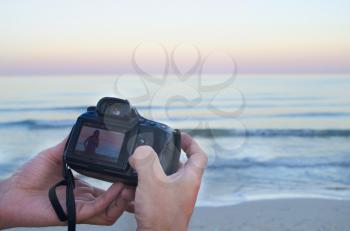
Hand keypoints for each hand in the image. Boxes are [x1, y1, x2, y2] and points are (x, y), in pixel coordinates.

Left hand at [0, 138, 133, 228]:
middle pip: (114, 204)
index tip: (131, 171)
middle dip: (128, 195)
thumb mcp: (56, 155)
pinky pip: (98, 209)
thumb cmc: (29, 176)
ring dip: (124, 199)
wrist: (12, 192)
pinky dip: (111, 198)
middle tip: (139, 181)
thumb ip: (71, 144)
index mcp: (82, 189)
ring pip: (110, 211)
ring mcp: (81, 208)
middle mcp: (84, 200)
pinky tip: (118, 186)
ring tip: (132, 184)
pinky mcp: (75, 213)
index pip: (108, 190)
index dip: (121, 184)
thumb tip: (82, 129)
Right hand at [128, 133, 207, 230]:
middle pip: (179, 165)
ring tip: (136, 172)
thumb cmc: (162, 216)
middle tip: (152, 152)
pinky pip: (153, 192)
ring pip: (163, 179)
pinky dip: (142, 189)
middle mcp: (185, 188)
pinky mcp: (163, 207)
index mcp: (189, 179)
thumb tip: (141, 151)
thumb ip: (146, 161)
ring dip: (149, 174)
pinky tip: (130, 191)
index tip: (180, 136)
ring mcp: (175, 198)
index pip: (199, 155)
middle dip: (164, 158)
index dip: (191, 142)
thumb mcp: (152, 181)